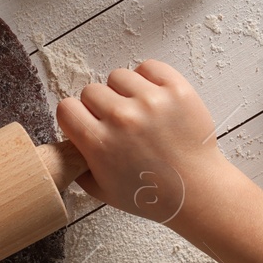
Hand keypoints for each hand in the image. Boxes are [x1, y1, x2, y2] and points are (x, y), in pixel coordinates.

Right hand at [57, 59, 262, 262]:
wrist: (196, 192)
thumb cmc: (150, 196)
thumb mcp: (102, 191)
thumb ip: (79, 166)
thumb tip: (70, 145)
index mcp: (99, 143)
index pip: (66, 108)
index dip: (75, 117)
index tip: (86, 124)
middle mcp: (121, 118)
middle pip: (91, 90)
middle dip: (99, 106)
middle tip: (117, 123)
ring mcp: (150, 101)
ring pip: (118, 76)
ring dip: (123, 91)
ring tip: (137, 111)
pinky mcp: (176, 89)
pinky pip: (148, 67)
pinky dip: (148, 79)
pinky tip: (153, 98)